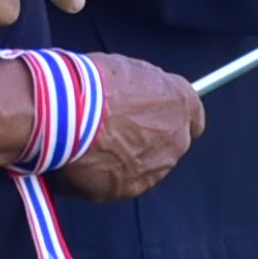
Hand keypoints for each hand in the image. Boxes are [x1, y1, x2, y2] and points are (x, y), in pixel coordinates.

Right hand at [58, 52, 203, 199]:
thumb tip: (141, 96)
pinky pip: (122, 183)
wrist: (63, 113)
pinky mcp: (128, 189)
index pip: (194, 117)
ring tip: (93, 146)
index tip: (159, 116)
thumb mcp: (128, 69)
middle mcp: (177, 139)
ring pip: (147, 167)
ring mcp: (155, 168)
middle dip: (149, 139)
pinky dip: (106, 176)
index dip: (173, 116)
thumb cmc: (92, 83)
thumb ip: (146, 87)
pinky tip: (83, 161)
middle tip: (116, 129)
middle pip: (170, 144)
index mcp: (181, 103)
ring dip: (128, 159)